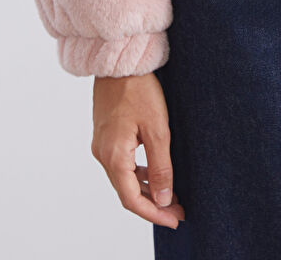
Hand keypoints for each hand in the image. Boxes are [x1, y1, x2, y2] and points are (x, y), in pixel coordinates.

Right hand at [91, 72, 184, 228]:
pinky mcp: (106, 135)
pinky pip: (122, 164)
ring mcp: (102, 144)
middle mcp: (103, 154)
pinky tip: (155, 172)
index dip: (154, 213)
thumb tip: (164, 199)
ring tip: (171, 195)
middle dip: (153, 204)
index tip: (175, 219)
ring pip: (124, 178)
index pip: (132, 200)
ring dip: (147, 189)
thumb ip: (161, 167)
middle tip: (178, 209)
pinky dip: (139, 173)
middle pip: (127, 192)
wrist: (120, 60)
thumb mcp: (157, 129)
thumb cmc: (138, 89)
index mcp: (113, 156)